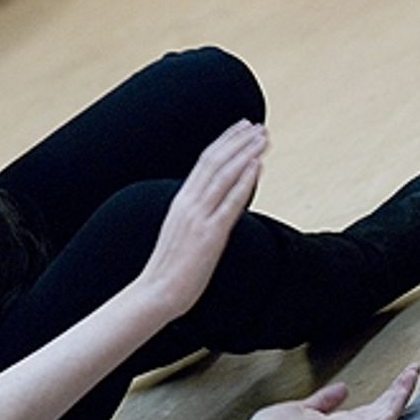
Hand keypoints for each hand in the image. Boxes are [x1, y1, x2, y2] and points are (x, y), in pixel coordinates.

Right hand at [138, 120, 266, 316]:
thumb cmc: (169, 268)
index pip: (204, 162)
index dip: (224, 142)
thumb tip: (214, 206)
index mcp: (180, 202)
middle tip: (258, 126)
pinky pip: (230, 202)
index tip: (241, 129)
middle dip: (238, 141)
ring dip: (246, 153)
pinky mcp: (211, 235)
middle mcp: (188, 204)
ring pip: (224, 176)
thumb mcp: (180, 233)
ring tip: (263, 139)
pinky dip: (244, 181)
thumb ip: (196, 216)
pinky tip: (257, 166)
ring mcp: (199, 218)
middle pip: (215, 162)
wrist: (156, 292)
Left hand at [241, 364, 419, 419]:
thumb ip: (324, 400)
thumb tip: (343, 388)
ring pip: (386, 415)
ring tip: (413, 374)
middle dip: (401, 390)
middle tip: (415, 370)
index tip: (402, 375)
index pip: (372, 408)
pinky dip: (393, 407)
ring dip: (401, 394)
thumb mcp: (305, 407)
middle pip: (383, 409)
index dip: (388, 392)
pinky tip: (402, 392)